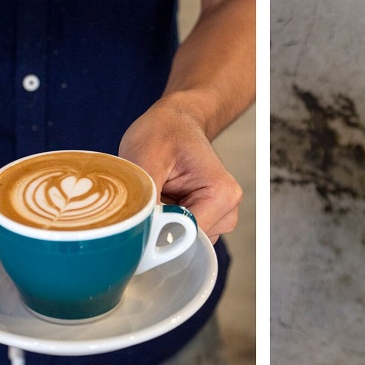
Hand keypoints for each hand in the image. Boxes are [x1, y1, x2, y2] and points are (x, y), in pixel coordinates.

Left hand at [118, 96, 242, 243]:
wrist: (175, 121)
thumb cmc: (164, 131)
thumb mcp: (146, 157)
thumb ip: (144, 197)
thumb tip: (138, 233)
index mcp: (222, 195)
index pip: (188, 236)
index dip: (157, 232)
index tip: (137, 217)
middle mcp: (227, 210)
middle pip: (186, 243)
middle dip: (159, 227)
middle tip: (146, 196)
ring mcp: (218, 217)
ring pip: (182, 242)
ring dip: (161, 224)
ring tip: (157, 192)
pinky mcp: (206, 219)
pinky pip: (180, 234)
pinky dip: (165, 222)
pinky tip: (162, 198)